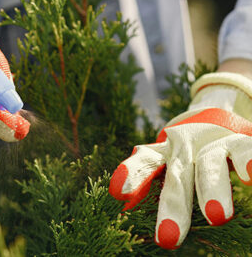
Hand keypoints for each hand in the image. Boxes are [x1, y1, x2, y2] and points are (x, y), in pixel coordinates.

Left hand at [109, 72, 251, 248]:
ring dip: (211, 189)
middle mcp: (182, 147)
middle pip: (176, 177)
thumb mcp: (165, 164)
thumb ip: (145, 181)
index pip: (144, 163)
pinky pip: (242, 151)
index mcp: (162, 153)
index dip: (132, 175)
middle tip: (168, 239)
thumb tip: (122, 205)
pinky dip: (247, 161)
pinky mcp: (236, 141)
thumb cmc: (184, 154)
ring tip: (217, 217)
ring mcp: (210, 143)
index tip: (118, 192)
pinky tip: (249, 176)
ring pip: (208, 164)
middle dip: (172, 207)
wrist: (213, 118)